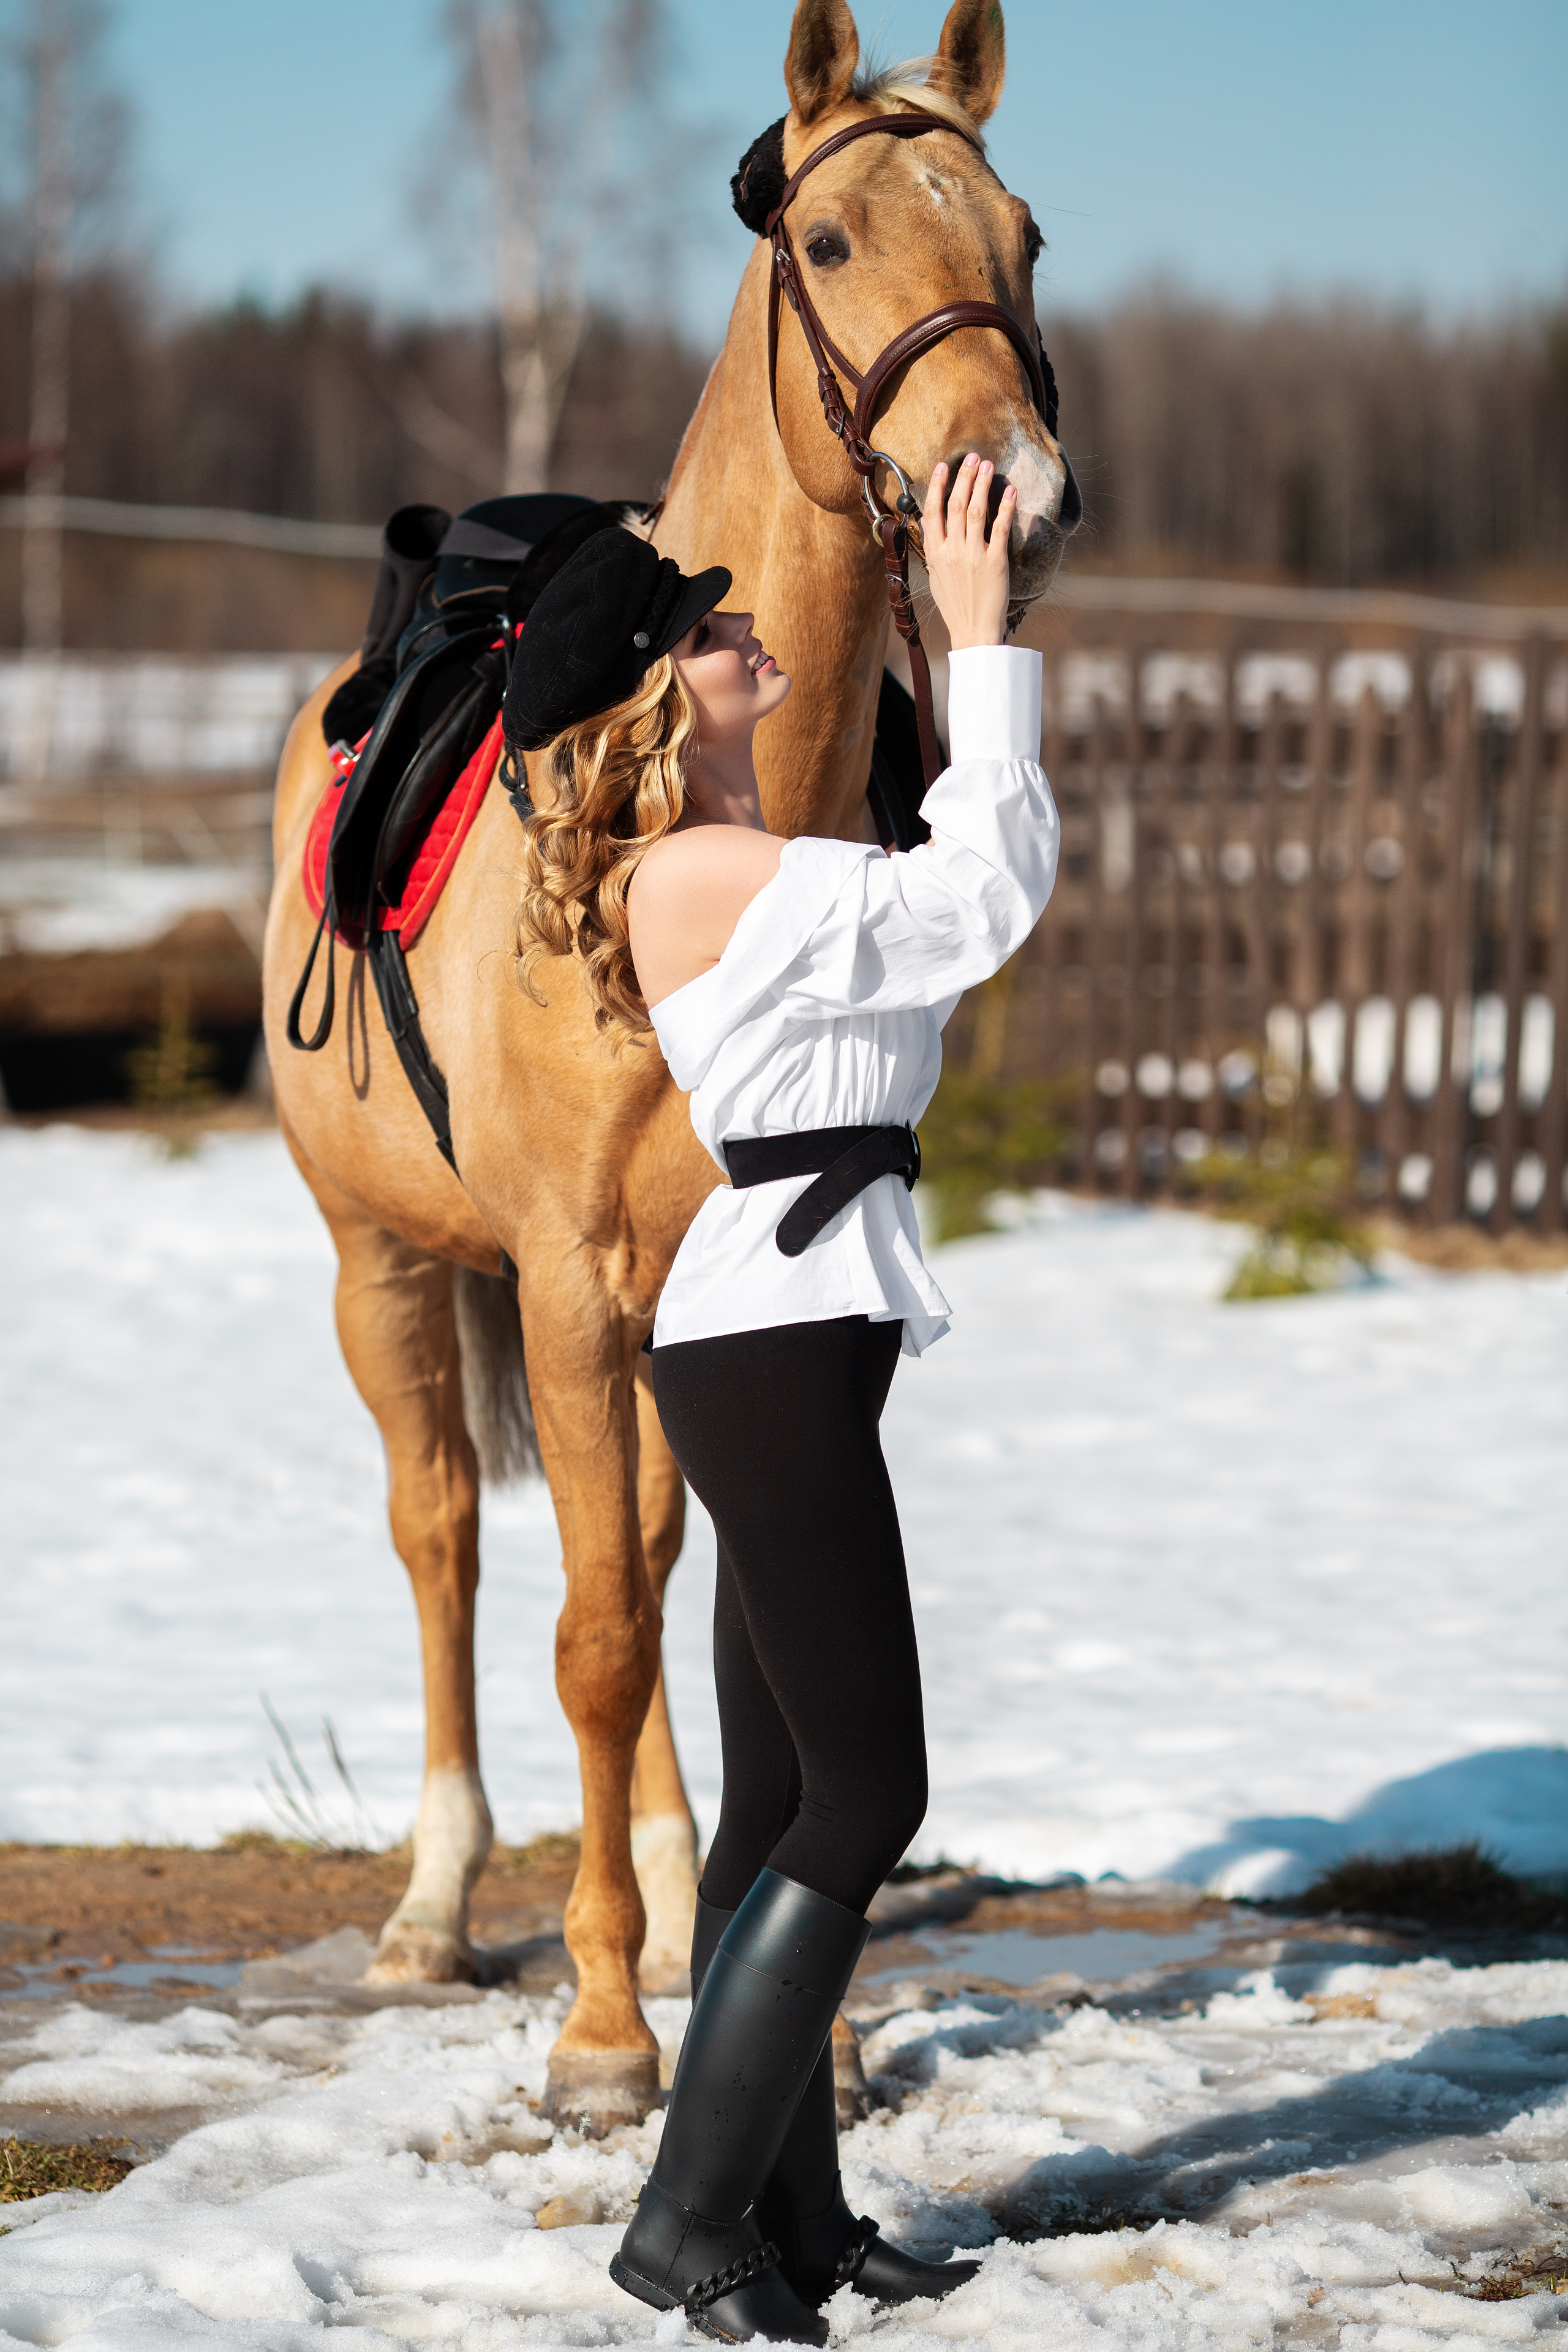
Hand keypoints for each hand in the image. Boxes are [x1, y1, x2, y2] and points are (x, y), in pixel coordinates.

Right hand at [921, 454, 1013, 649]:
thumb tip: (929, 522)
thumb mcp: (936, 576)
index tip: (945, 466)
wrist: (973, 631)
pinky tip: (1010, 490)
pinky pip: (1000, 528)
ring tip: (988, 466)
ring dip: (982, 485)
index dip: (939, 486)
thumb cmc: (955, 605)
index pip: (933, 512)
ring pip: (976, 511)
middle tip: (973, 457)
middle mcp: (952, 551)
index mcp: (935, 553)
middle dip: (964, 477)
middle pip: (956, 505)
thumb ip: (934, 548)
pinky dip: (1005, 507)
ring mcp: (974, 555)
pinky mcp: (995, 562)